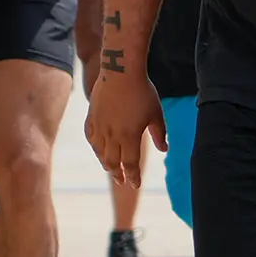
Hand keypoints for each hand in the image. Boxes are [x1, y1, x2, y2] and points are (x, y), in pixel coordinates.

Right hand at [86, 69, 165, 187]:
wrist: (120, 71)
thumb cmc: (143, 91)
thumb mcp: (156, 113)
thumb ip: (159, 133)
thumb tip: (164, 149)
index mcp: (130, 136)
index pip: (131, 163)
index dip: (133, 176)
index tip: (135, 184)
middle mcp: (112, 135)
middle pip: (113, 162)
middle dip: (119, 174)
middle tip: (122, 181)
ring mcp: (100, 127)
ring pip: (100, 152)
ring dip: (106, 163)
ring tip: (111, 169)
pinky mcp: (92, 117)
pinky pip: (91, 138)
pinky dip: (95, 148)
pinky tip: (98, 150)